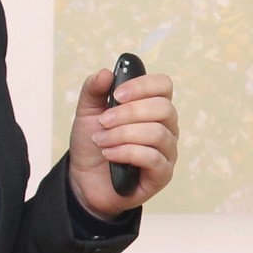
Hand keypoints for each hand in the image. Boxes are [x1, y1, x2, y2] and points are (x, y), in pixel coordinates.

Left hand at [66, 68, 178, 218]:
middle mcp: (167, 127)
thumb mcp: (87, 112)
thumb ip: (94, 90)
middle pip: (164, 108)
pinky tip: (109, 154)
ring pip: (157, 133)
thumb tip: (106, 73)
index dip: (142, 86)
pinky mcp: (163, 174)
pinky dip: (126, 153)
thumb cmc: (93, 143)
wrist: (85, 179)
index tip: (116, 95)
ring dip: (123, 135)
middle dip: (128, 113)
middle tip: (103, 121)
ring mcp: (167, 151)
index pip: (163, 85)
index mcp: (153, 107)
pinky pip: (152, 158)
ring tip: (101, 140)